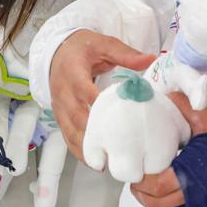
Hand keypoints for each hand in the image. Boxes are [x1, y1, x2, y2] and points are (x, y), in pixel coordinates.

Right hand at [48, 29, 155, 160]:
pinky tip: (93, 162)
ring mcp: (59, 106)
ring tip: (105, 163)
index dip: (98, 104)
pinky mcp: (59, 116)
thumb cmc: (82, 47)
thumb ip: (126, 54)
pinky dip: (79, 150)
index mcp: (73, 71)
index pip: (84, 90)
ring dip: (86, 148)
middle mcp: (63, 92)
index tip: (117, 117)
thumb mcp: (103, 44)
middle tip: (115, 148)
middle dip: (95, 134)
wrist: (56, 51)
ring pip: (70, 131)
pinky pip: (67, 136)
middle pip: (77, 116)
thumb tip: (150, 59)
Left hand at [124, 98, 206, 206]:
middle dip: (142, 193)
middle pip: (156, 204)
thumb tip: (162, 97)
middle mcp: (195, 196)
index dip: (141, 180)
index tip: (138, 168)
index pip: (155, 185)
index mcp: (191, 173)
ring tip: (149, 191)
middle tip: (139, 179)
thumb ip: (182, 108)